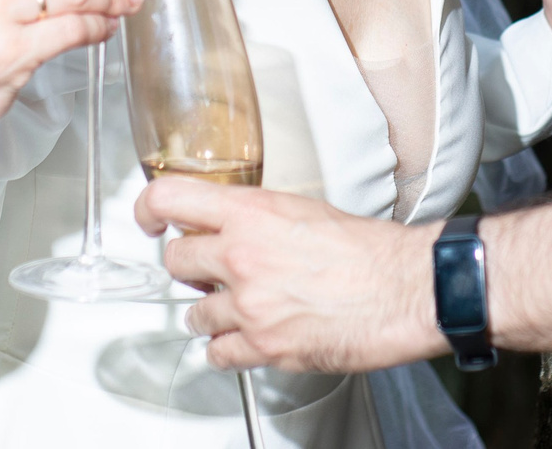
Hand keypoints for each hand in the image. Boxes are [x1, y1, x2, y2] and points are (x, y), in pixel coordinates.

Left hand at [134, 179, 441, 372]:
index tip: (147, 220)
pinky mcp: (265, 346)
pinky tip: (245, 337)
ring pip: (193, 312)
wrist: (403, 288)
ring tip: (237, 307)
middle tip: (206, 270)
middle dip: (189, 267)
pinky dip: (227, 348)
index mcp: (251, 213)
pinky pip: (217, 353)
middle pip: (175, 261)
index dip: (147, 209)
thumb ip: (258, 217)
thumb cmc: (369, 250)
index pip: (169, 198)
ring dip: (209, 311)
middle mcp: (241, 257)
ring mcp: (249, 305)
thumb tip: (232, 224)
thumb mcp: (305, 210)